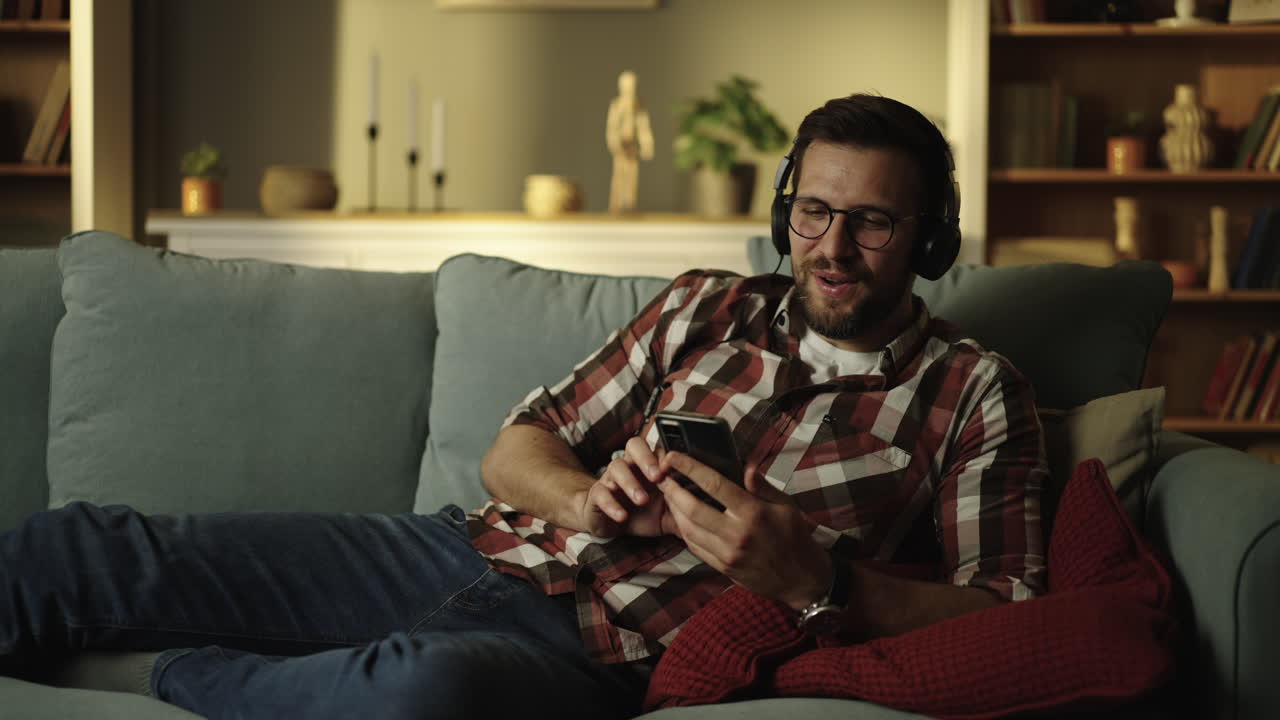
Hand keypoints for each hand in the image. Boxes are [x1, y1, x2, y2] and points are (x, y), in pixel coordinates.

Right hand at [578, 436, 678, 537]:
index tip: (675, 469)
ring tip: (642, 500)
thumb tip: (714, 514)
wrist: (609, 522)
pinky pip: (601, 493)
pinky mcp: (597, 495)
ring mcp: (612, 478)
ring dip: (630, 482)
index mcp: (649, 465)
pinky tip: (622, 516)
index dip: (665, 455)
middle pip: (634, 445)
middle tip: (657, 476)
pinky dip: (612, 504)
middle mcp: (631, 466)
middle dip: (646, 458)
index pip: (657, 448)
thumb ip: (686, 510)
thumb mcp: (669, 514)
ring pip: (616, 467)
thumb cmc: (643, 514)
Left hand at [658, 452, 831, 609]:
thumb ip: (762, 486)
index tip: (673, 456)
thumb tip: (746, 466)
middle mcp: (737, 534)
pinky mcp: (723, 567)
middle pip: (693, 508)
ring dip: (673, 510)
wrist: (800, 579)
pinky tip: (680, 517)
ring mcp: (728, 553)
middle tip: (661, 475)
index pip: (714, 484)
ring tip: (667, 494)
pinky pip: (695, 546)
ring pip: (688, 529)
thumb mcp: (786, 506)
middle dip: (672, 490)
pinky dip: (683, 530)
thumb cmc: (794, 537)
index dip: (690, 468)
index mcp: (753, 513)